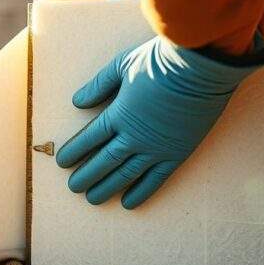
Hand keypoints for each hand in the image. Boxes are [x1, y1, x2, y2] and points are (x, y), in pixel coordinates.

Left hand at [56, 34, 263, 207]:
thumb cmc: (159, 61)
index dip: (75, 151)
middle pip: (104, 161)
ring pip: (126, 174)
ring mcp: (156, 148)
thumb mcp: (122, 65)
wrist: (200, 68)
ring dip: (108, 188)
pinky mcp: (177, 153)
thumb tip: (77, 102)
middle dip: (87, 175)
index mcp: (119, 114)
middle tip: (74, 188)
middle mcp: (134, 136)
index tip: (62, 163)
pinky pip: (156, 179)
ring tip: (92, 199)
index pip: (90, 138)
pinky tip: (128, 203)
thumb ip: (99, 85)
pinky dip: (141, 192)